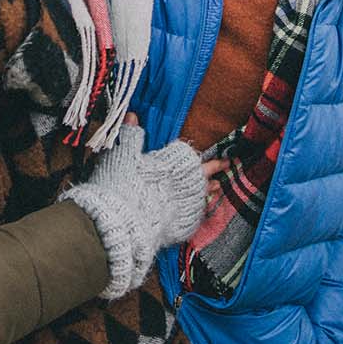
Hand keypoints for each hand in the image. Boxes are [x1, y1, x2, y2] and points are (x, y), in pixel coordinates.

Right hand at [63, 120, 218, 297]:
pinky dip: (194, 214)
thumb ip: (131, 135)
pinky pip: (191, 220)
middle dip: (214, 171)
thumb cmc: (119, 185)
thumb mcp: (121, 156)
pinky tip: (196, 212)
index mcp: (171, 167)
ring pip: (201, 199)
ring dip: (208, 191)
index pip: (192, 158)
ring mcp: (181, 209)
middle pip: (203, 178)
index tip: (221, 157)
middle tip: (226, 166)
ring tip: (216, 187)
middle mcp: (182, 188)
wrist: (116, 222)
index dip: (207, 159)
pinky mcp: (177, 229)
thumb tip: (133, 114)